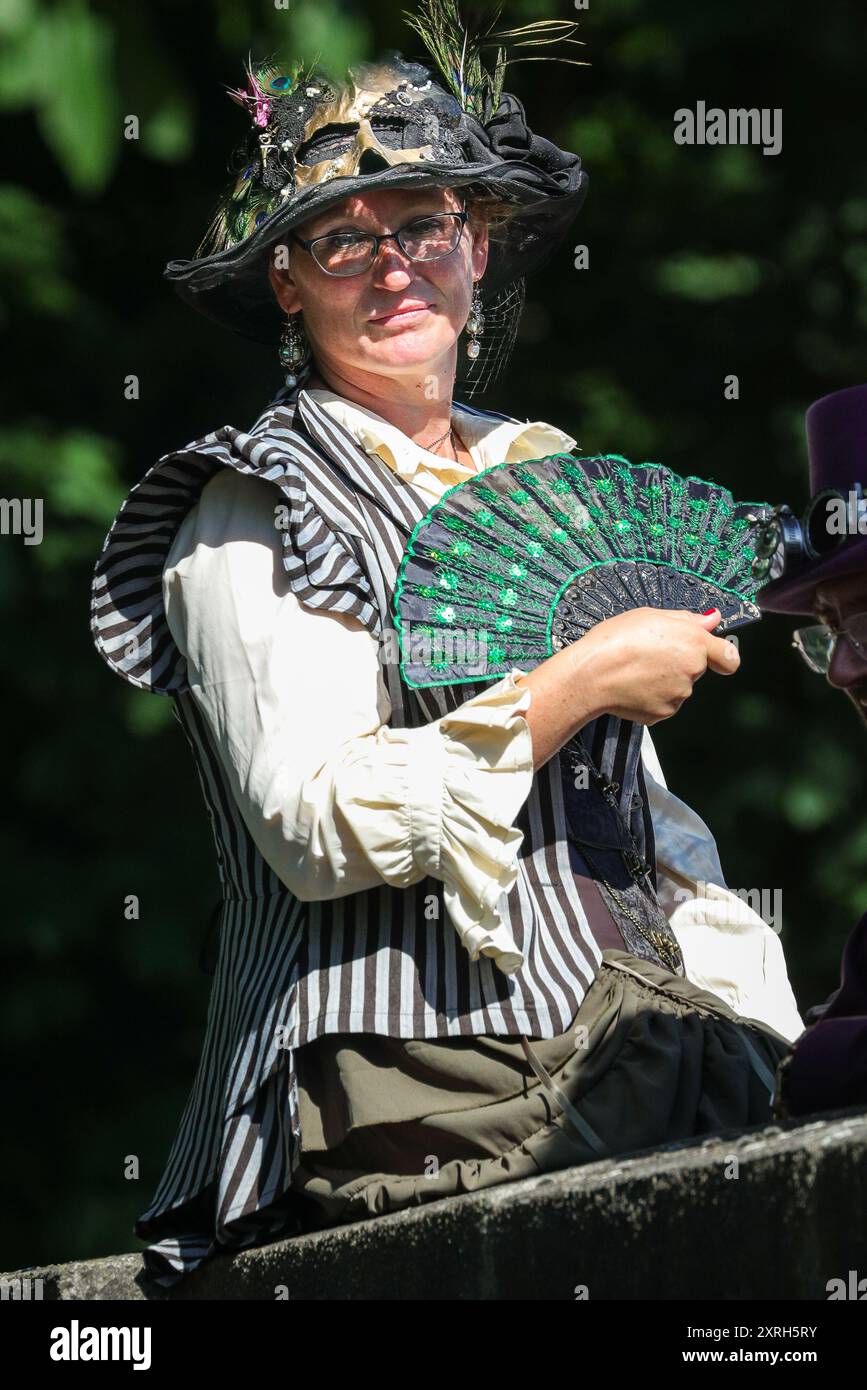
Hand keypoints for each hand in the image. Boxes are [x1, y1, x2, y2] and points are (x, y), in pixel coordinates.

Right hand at [576, 607, 738, 724]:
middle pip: (696, 668)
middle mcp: (691, 671)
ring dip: (665, 679)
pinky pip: (664, 703)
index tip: (717, 655)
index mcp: (693, 643)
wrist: (590, 675)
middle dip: (680, 662)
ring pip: (679, 686)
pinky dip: (652, 696)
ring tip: (637, 669)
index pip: (729, 656)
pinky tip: (633, 684)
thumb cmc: (614, 641)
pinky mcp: (663, 713)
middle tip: (651, 653)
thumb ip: (687, 619)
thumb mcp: (650, 615)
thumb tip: (712, 619)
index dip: (723, 656)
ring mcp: (678, 695)